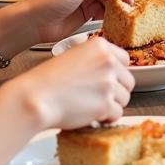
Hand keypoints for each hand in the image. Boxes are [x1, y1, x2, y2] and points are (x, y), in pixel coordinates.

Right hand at [19, 37, 133, 128]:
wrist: (36, 98)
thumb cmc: (48, 81)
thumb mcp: (73, 56)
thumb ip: (94, 60)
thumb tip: (109, 72)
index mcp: (100, 46)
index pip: (125, 59)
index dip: (116, 73)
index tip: (108, 80)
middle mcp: (108, 61)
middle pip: (128, 80)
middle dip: (116, 91)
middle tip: (99, 97)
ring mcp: (109, 82)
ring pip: (125, 98)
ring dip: (112, 105)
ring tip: (93, 107)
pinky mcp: (106, 104)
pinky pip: (118, 114)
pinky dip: (107, 118)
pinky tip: (94, 116)